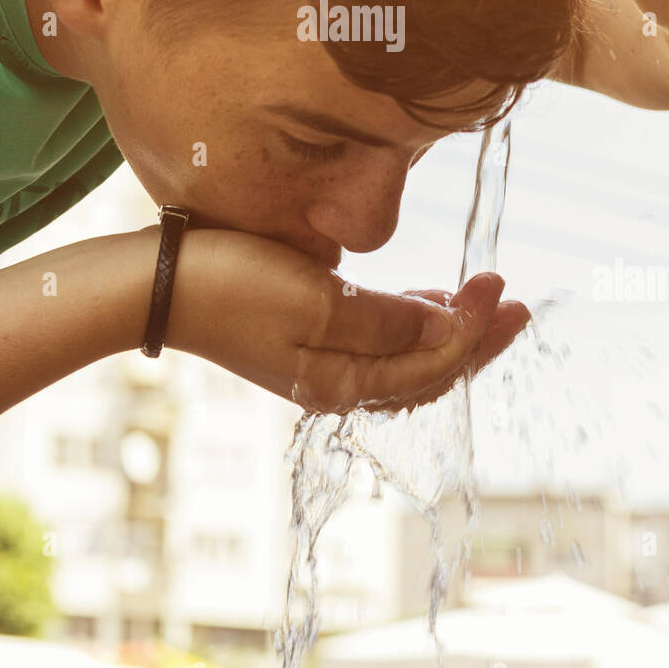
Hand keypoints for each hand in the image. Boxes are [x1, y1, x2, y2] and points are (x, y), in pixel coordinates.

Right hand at [168, 228, 529, 413]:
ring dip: (446, 327)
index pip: (433, 365)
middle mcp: (336, 384)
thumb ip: (388, 318)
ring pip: (404, 357)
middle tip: (513, 298)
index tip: (501, 286)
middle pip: (427, 370)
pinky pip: (376, 343)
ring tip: (481, 296)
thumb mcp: (317, 299)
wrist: (155, 283)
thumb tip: (449, 328)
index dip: (475, 329)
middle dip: (476, 337)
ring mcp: (318, 364)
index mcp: (342, 383)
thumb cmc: (231, 283)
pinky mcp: (303, 339)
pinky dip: (409, 321)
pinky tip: (424, 299)